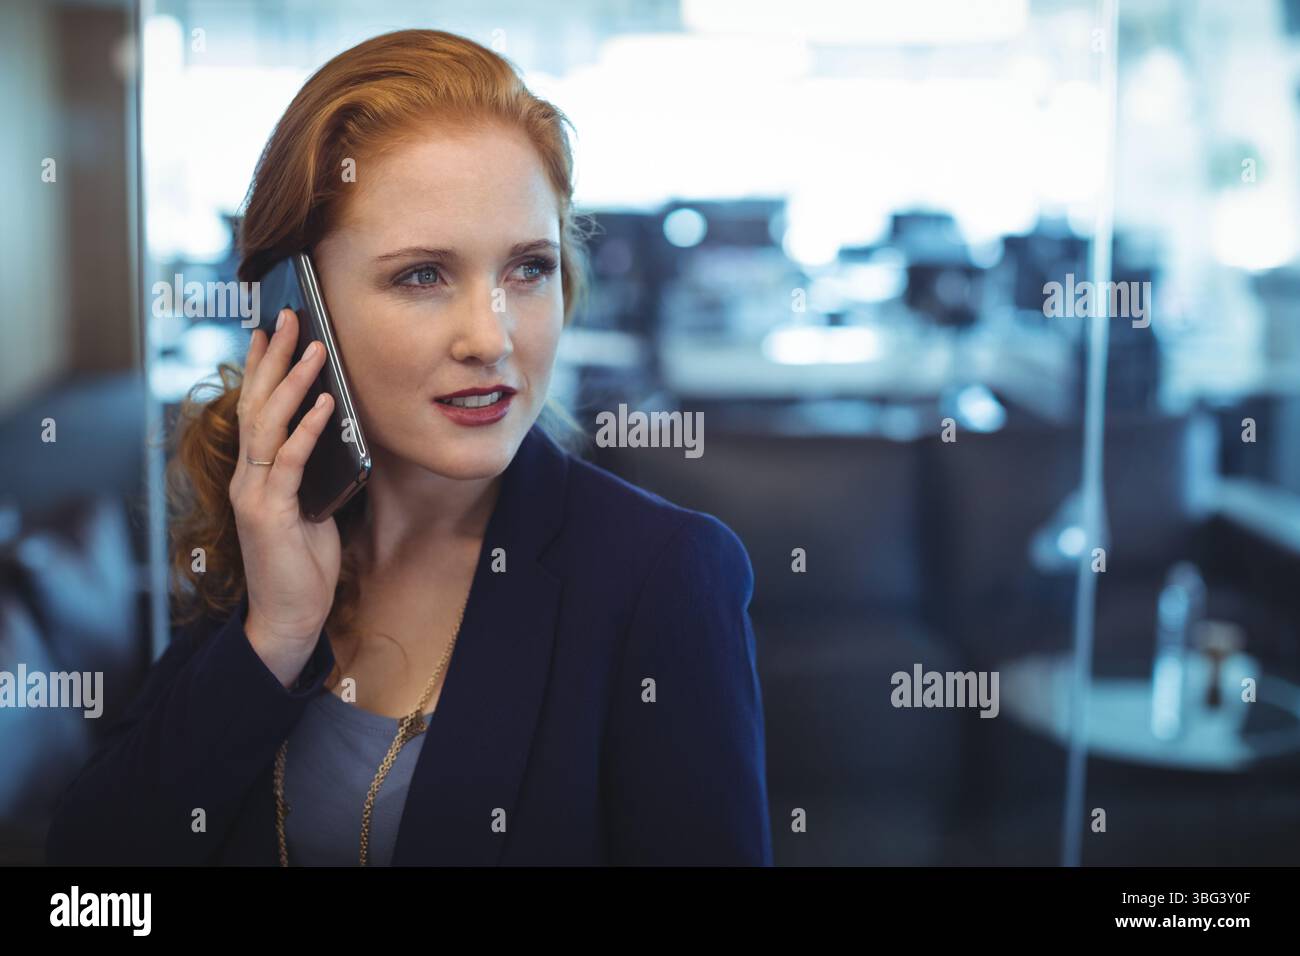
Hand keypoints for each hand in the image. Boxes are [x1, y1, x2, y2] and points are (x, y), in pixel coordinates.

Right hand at [230, 307, 340, 663]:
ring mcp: (254, 493)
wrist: (288, 618)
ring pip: (269, 424)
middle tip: (290, 317)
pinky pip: (290, 461)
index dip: (263, 369)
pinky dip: (307, 429)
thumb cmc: (302, 566)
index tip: (272, 331)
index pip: (256, 409)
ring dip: (293, 382)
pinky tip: (323, 403)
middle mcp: (248, 477)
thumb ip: (315, 475)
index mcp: (256, 474)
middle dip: (274, 358)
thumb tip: (337, 438)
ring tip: (314, 347)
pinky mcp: (269, 513)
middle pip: (257, 404)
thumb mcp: (313, 509)